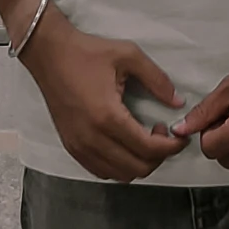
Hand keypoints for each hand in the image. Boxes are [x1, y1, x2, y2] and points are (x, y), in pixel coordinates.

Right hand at [18, 16, 187, 181]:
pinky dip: (119, 166)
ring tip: (143, 138)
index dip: (171, 146)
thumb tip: (178, 102)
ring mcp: (79, 146)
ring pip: (120, 175)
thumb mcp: (128, 55)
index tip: (179, 135)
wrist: (49, 54)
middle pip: (137, 168)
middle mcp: (92, 139)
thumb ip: (157, 79)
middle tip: (161, 133)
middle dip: (158, 156)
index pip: (149, 149)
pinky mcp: (71, 147)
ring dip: (139, 163)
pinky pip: (101, 171)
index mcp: (108, 117)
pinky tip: (124, 145)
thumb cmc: (87, 53)